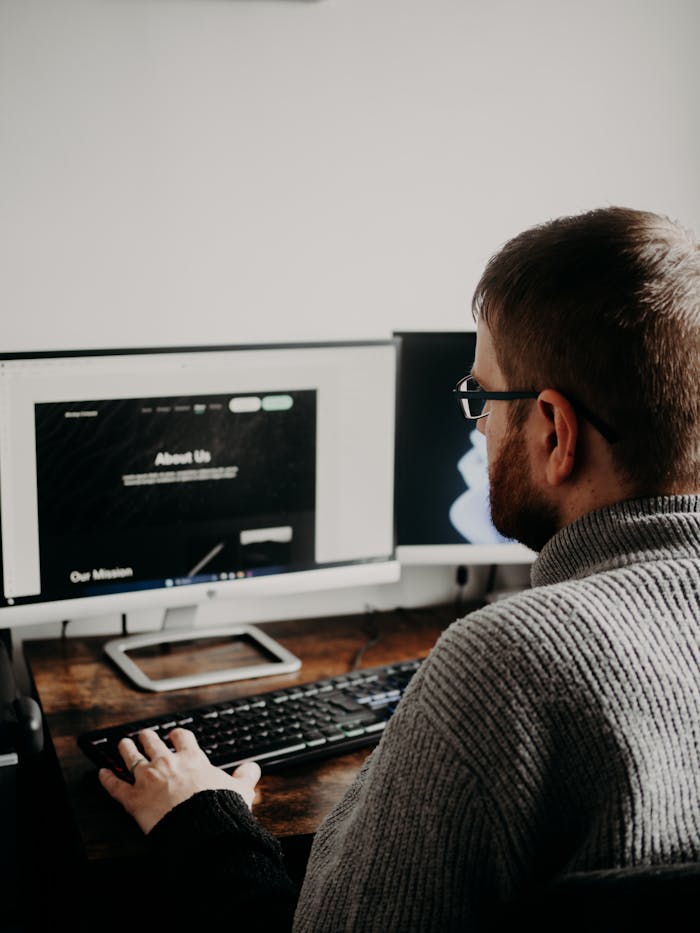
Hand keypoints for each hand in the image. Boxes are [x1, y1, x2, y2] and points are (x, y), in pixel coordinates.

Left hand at [98, 727, 261, 834]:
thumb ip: (245, 776)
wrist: (199, 828)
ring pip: (130, 757)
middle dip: (146, 737)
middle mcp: (167, 763)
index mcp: (191, 758)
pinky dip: (106, 779)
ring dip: (125, 749)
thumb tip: (253, 769)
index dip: (177, 734)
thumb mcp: (240, 790)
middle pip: (152, 742)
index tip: (175, 734)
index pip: (182, 737)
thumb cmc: (218, 808)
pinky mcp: (133, 798)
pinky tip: (101, 773)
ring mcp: (147, 779)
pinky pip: (115, 785)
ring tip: (122, 744)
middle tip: (143, 735)